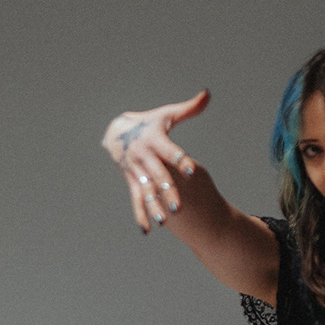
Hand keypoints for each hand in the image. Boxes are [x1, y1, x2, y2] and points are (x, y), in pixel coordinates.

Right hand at [102, 90, 208, 232]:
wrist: (117, 132)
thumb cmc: (149, 123)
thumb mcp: (167, 114)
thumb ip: (189, 108)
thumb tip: (208, 94)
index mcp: (155, 141)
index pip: (170, 152)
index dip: (180, 161)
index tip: (191, 171)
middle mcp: (145, 158)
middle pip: (159, 177)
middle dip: (168, 192)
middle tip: (179, 208)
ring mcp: (137, 171)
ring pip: (147, 192)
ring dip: (154, 207)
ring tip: (164, 223)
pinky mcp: (133, 181)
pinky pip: (137, 200)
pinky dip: (141, 214)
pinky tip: (147, 230)